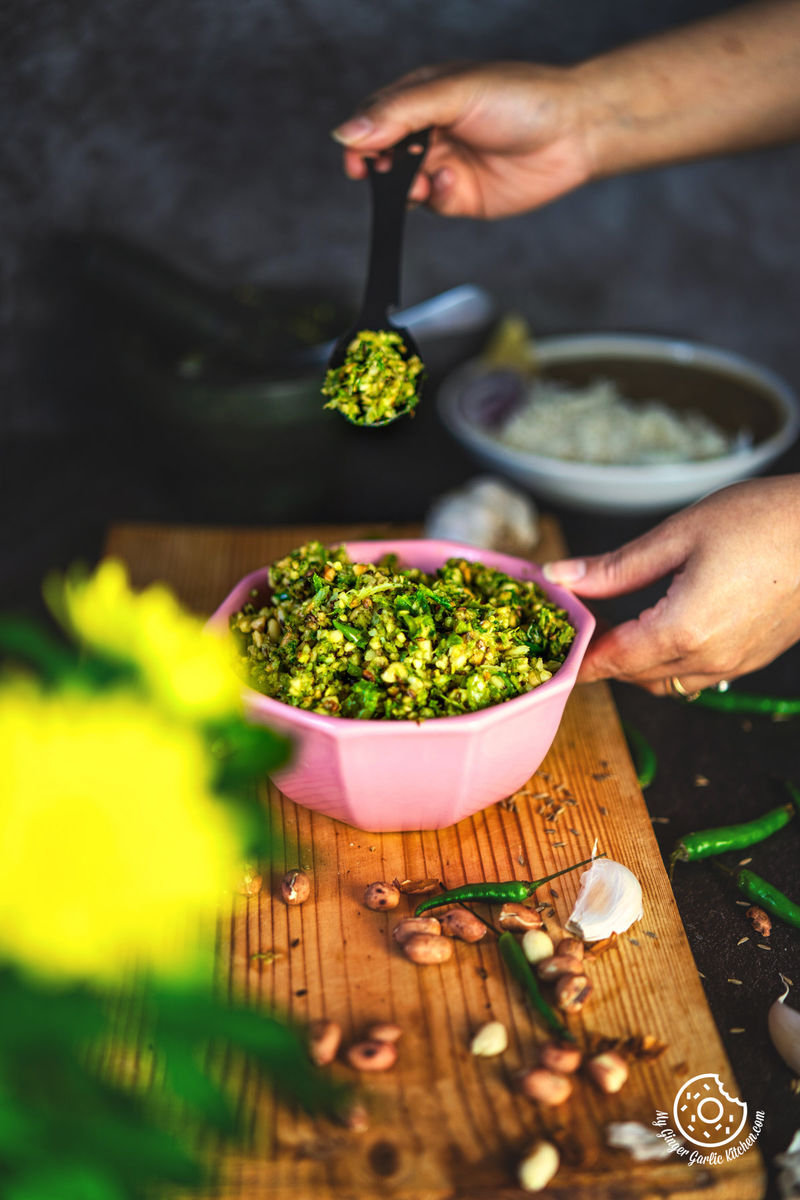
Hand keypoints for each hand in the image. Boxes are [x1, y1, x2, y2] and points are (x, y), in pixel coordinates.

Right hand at [331, 61, 592, 218]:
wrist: (574, 132)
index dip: (361, 141)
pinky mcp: (463, 196)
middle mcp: (430, 133)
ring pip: (405, 188)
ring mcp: (445, 166)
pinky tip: (455, 182)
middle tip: (390, 174)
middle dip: (382, 170)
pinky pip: (434, 205)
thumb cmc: (520, 98)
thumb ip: (399, 113)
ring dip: (407, 188)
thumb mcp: (453, 94)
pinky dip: (437, 198)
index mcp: (422, 98)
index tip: (358, 160)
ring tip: (424, 181)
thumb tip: (346, 132)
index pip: (374, 121)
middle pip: (384, 158)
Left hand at [542, 476, 799, 694]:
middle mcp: (709, 659)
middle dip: (604, 655)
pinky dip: (671, 661)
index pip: (611, 660)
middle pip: (634, 676)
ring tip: (621, 619)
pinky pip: (698, 676)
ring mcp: (736, 664)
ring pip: (666, 683)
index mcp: (682, 630)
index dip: (578, 654)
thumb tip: (563, 578)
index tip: (556, 639)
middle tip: (585, 617)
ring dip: (636, 662)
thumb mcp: (679, 535)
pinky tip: (665, 624)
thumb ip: (616, 568)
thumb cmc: (764, 521)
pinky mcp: (754, 659)